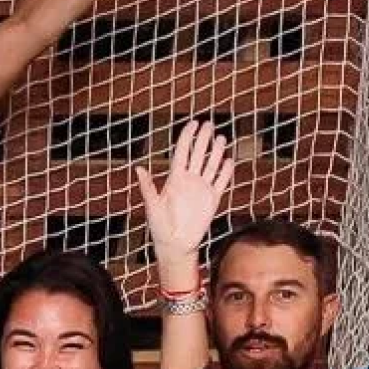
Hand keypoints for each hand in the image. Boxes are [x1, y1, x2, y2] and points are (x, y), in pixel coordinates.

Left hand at [135, 118, 234, 267]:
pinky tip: (229, 160)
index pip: (182, 152)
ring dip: (216, 151)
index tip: (193, 123)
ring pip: (211, 165)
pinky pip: (221, 182)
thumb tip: (139, 168)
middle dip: (203, 139)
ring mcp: (201, 189)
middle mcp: (189, 181)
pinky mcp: (212, 199)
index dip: (187, 137)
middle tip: (209, 124)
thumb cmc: (159, 227)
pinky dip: (225, 171)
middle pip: (198, 154)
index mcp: (174, 179)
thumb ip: (148, 187)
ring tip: (222, 137)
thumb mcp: (152, 206)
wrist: (175, 245)